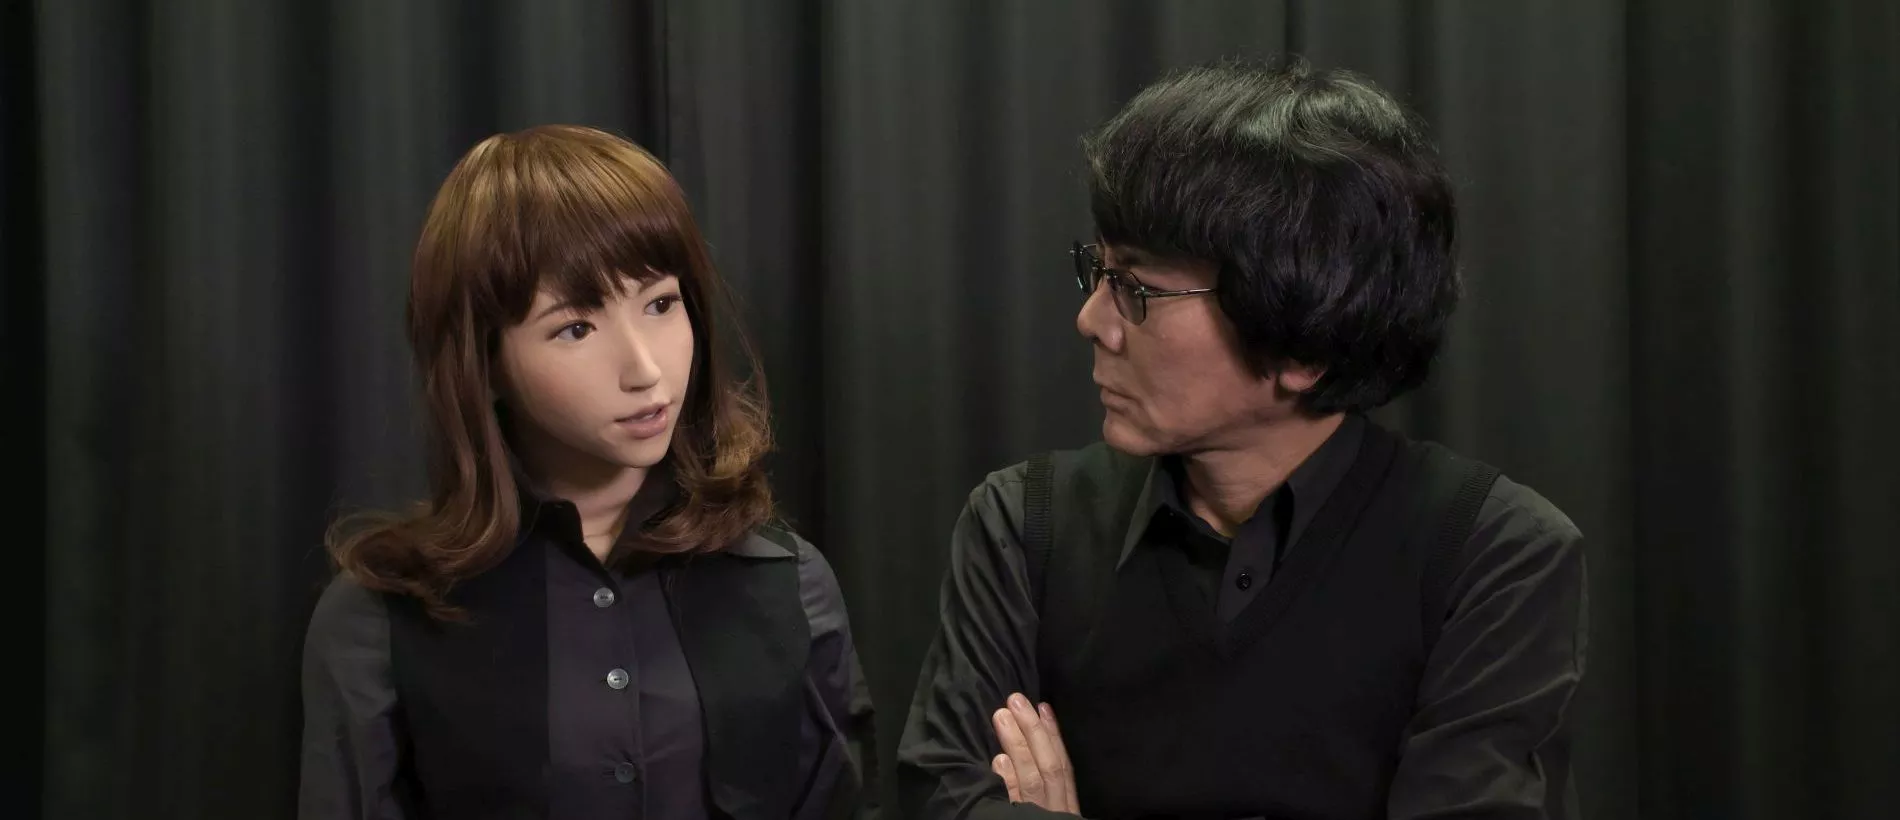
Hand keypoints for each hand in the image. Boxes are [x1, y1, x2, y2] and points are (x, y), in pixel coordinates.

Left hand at [990, 693, 1078, 814]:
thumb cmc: (1042, 813)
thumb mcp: (1053, 804)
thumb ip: (1045, 778)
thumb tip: (1036, 736)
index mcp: (1066, 802)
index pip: (1062, 764)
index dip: (1054, 734)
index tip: (1043, 706)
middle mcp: (1054, 807)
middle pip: (1048, 766)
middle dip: (1033, 731)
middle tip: (1015, 701)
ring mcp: (1036, 815)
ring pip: (1031, 779)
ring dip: (1017, 746)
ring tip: (1002, 717)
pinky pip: (1013, 802)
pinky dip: (1009, 781)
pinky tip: (999, 760)